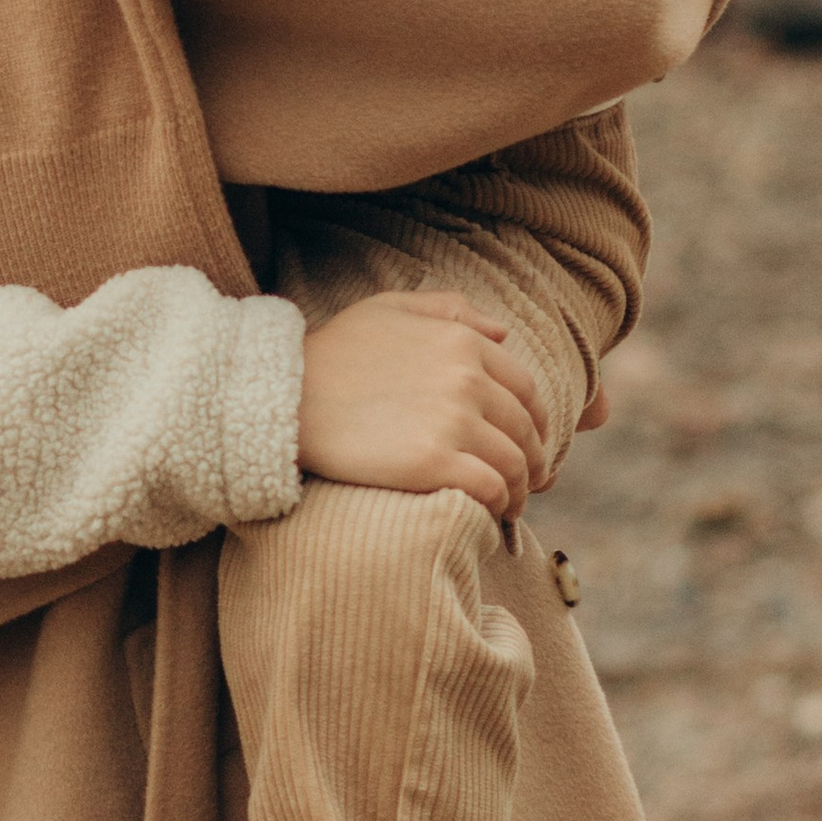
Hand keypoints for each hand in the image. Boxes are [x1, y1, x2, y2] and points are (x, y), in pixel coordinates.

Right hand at [296, 291, 547, 519]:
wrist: (284, 396)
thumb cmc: (331, 352)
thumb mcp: (388, 308)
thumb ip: (449, 310)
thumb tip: (503, 332)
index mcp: (461, 341)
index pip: (525, 389)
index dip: (537, 421)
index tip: (532, 442)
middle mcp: (466, 378)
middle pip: (524, 429)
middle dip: (533, 459)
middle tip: (528, 481)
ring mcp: (451, 421)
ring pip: (513, 463)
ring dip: (520, 489)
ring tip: (511, 503)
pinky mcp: (431, 463)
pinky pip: (489, 488)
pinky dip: (499, 503)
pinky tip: (490, 512)